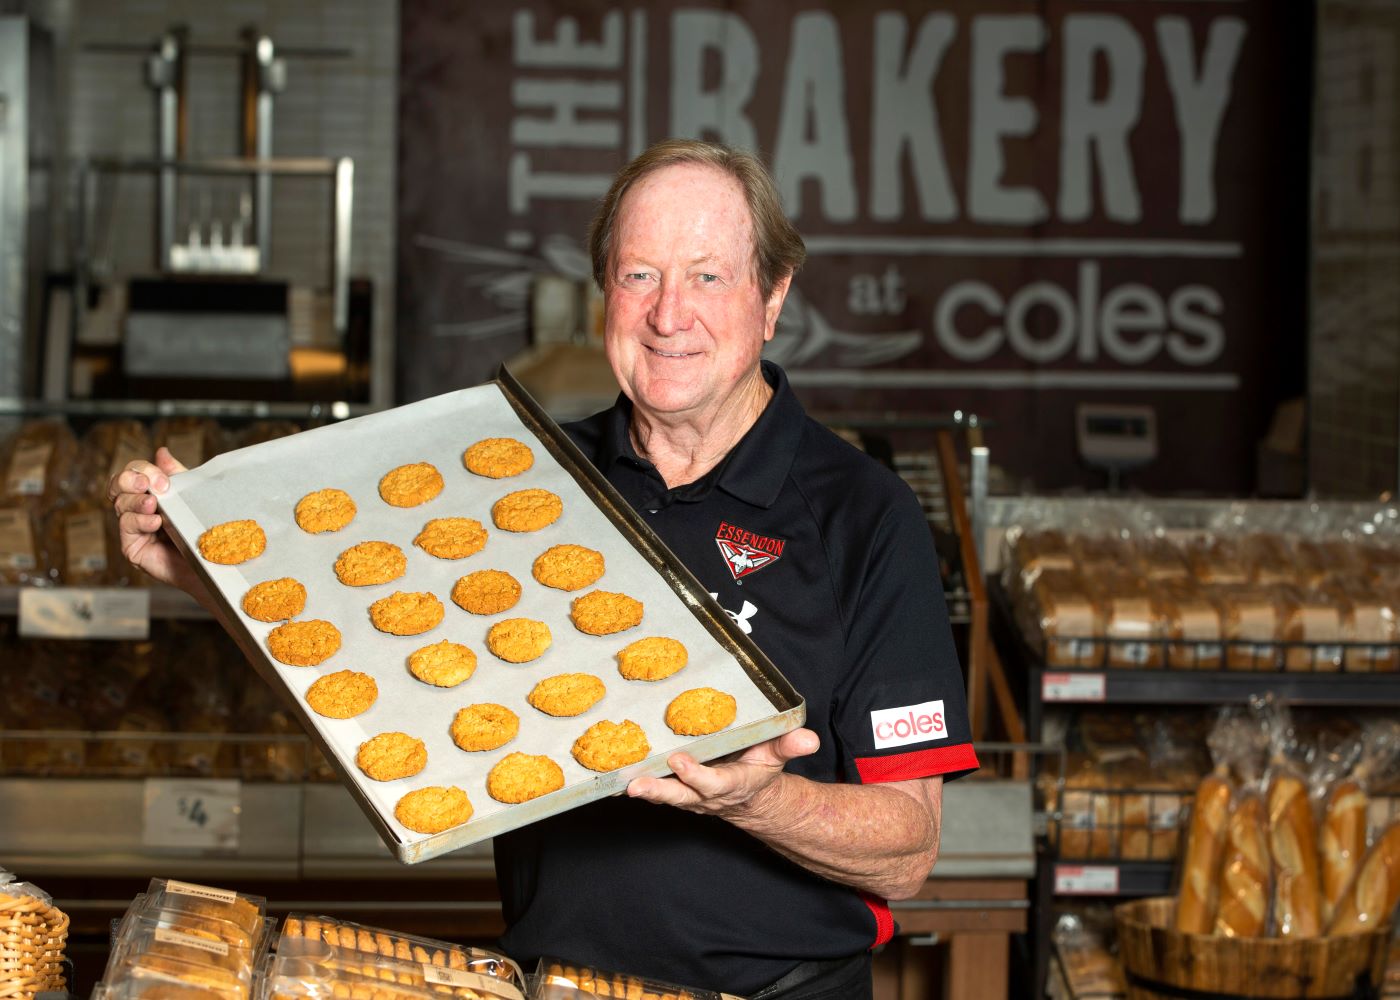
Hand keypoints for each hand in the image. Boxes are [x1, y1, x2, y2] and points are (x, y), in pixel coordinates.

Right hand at [108, 447, 208, 599]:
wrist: (213, 563)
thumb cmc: (203, 529)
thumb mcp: (190, 496)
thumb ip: (176, 475)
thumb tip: (161, 451)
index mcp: (149, 492)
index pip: (133, 472)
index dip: (142, 470)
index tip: (163, 479)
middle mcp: (137, 508)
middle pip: (117, 484)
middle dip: (130, 480)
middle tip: (149, 485)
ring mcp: (132, 528)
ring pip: (121, 505)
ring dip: (137, 501)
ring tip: (154, 505)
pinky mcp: (132, 548)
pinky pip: (127, 528)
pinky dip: (140, 521)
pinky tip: (155, 522)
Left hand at [626, 727, 818, 817]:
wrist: (750, 799)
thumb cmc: (760, 768)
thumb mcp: (778, 756)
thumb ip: (789, 745)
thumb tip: (808, 738)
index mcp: (731, 784)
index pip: (712, 782)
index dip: (695, 774)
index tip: (679, 760)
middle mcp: (705, 795)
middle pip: (679, 796)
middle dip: (658, 792)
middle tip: (637, 786)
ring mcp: (687, 796)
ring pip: (663, 795)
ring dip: (642, 790)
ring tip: (621, 783)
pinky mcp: (674, 791)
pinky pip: (654, 787)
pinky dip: (634, 782)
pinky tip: (612, 775)